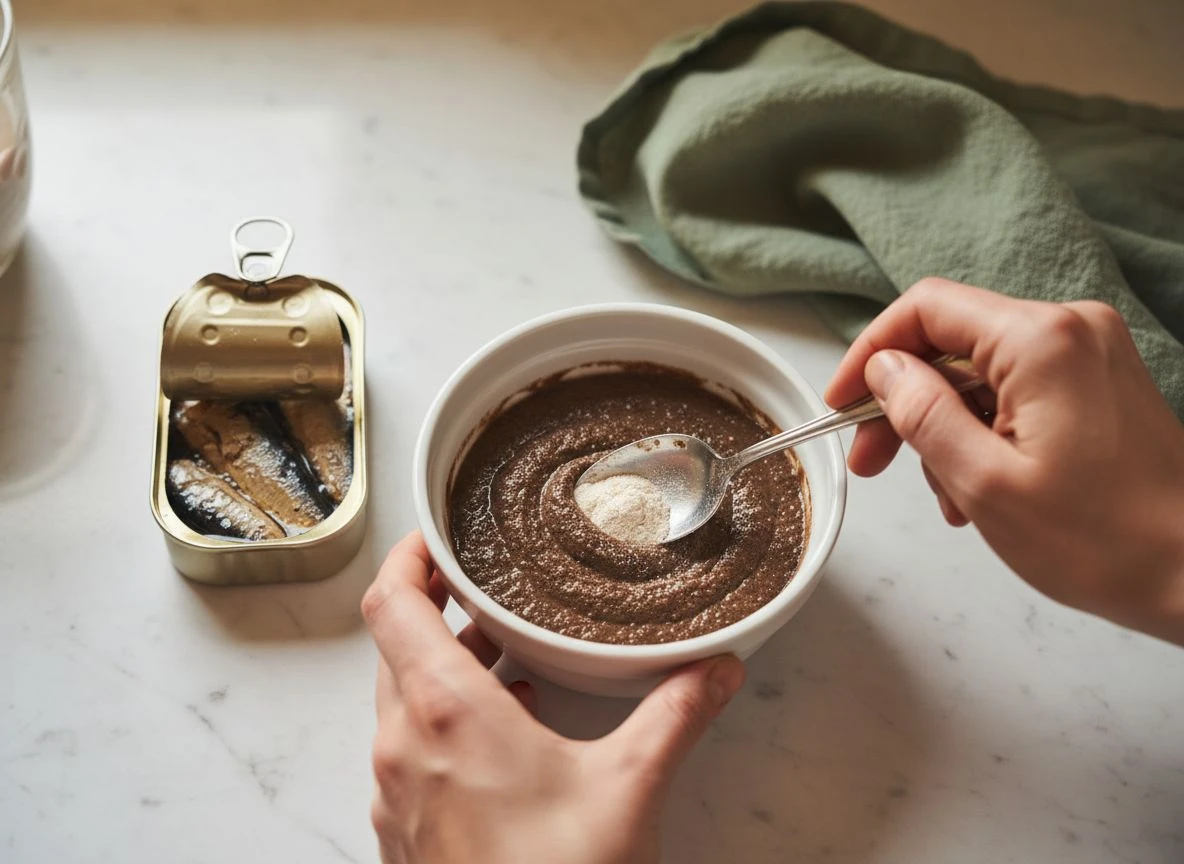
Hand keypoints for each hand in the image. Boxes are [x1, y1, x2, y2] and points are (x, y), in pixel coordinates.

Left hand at [361, 532, 745, 863]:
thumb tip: (714, 672)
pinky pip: (410, 752)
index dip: (407, 558)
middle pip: (395, 647)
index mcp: (444, 713)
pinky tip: (505, 737)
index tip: (436, 538)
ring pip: (401, 701)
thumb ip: (674, 714)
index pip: (390, 604)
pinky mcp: (405, 832)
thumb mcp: (628, 786)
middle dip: (437, 610)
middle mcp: (403, 746)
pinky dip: (445, 724)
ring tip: (505, 659)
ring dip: (444, 670)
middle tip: (482, 591)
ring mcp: (396, 794)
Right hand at [826, 278, 1183, 644]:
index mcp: (1040, 340)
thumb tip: (884, 370)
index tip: (841, 402)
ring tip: (949, 498)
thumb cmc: (1106, 541)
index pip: (926, 308)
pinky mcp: (1099, 383)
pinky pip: (1017, 392)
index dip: (870, 352)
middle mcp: (1069, 329)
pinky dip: (985, 432)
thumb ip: (922, 414)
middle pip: (952, 341)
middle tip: (872, 462)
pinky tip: (980, 488)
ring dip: (947, 428)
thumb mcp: (984, 482)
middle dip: (905, 401)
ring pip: (981, 373)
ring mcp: (1089, 354)